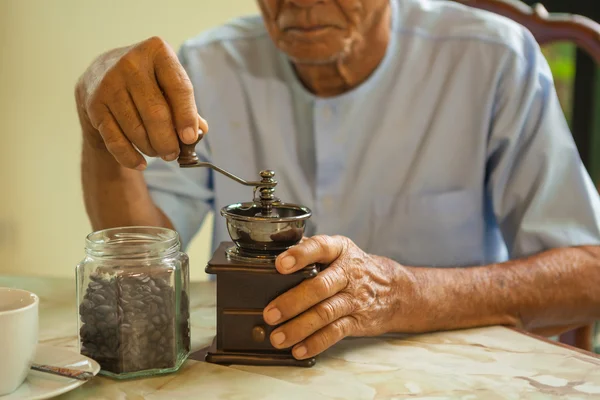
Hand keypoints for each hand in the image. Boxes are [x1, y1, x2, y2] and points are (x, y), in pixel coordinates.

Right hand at [75, 36, 208, 169]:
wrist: (100, 76)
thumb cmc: (147, 83)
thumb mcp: (168, 85)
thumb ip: (187, 107)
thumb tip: (200, 131)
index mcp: (157, 52)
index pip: (179, 88)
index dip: (187, 116)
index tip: (191, 138)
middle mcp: (130, 63)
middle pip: (156, 113)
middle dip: (168, 140)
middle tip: (173, 154)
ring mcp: (108, 83)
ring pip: (136, 130)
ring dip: (151, 148)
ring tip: (158, 152)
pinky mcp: (93, 104)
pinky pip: (115, 140)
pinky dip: (130, 157)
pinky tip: (140, 163)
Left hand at [263, 235, 414, 358]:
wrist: (395, 290)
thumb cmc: (355, 268)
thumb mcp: (338, 251)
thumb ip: (310, 248)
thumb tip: (274, 244)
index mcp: (339, 250)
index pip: (320, 248)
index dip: (300, 256)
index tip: (280, 265)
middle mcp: (348, 273)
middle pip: (320, 287)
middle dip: (293, 301)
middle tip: (270, 313)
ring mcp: (354, 298)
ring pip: (325, 313)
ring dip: (299, 327)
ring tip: (277, 337)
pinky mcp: (358, 321)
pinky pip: (335, 333)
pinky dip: (315, 343)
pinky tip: (298, 349)